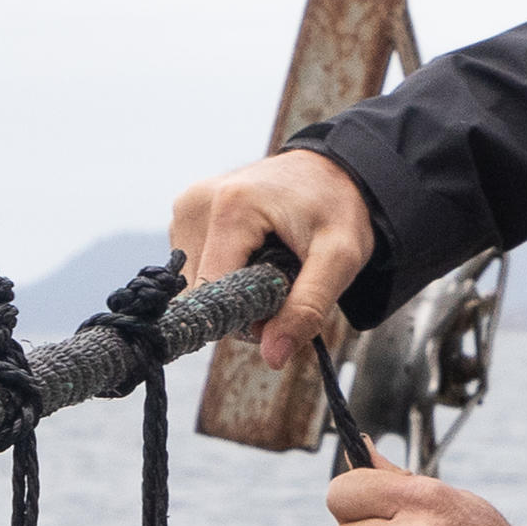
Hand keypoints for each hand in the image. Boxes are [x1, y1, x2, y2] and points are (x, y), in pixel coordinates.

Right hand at [171, 148, 374, 368]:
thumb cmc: (337, 209)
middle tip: (281, 284)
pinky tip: (252, 253)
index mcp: (230, 209)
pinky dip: (223, 272)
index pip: (213, 294)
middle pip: (200, 291)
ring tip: (269, 262)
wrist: (332, 168)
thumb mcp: (340, 259)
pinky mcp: (186, 212)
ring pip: (194, 283)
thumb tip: (272, 356)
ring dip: (230, 290)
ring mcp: (187, 206)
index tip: (278, 308)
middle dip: (239, 305)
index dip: (244, 317)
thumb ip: (307, 308)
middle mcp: (197, 204)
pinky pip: (195, 265)